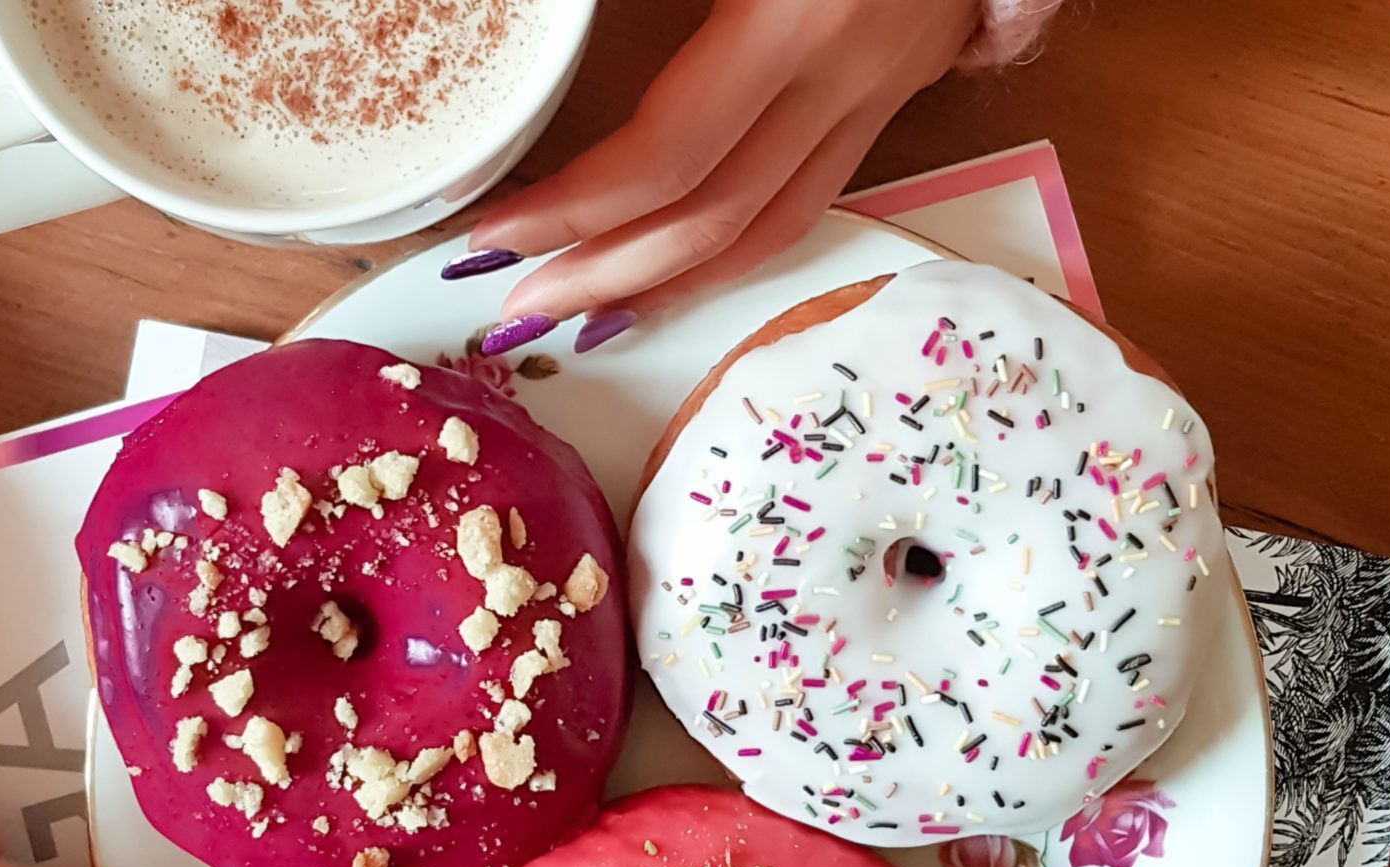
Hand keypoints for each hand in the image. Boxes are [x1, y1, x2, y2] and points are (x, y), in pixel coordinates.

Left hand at [443, 0, 979, 354]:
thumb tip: (523, 21)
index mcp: (793, 20)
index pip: (666, 156)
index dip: (572, 208)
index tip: (494, 236)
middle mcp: (843, 77)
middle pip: (716, 218)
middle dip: (607, 273)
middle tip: (520, 309)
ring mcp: (879, 90)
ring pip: (773, 228)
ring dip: (675, 285)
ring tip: (590, 315)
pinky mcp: (895, 88)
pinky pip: (811, 196)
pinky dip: (739, 247)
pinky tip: (684, 266)